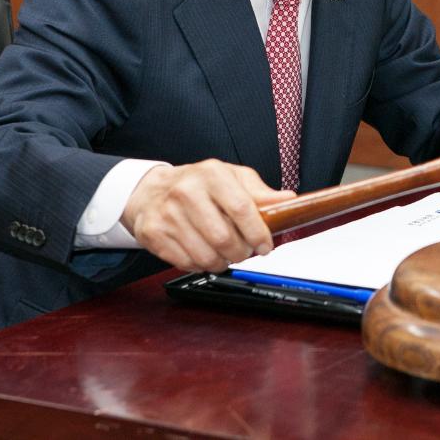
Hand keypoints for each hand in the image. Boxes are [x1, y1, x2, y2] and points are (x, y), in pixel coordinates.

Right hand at [120, 160, 295, 270]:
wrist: (151, 190)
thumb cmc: (198, 184)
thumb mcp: (232, 178)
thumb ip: (260, 192)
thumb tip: (288, 200)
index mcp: (212, 175)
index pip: (241, 208)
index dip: (258, 232)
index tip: (265, 245)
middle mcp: (187, 192)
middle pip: (224, 238)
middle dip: (241, 252)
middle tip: (244, 251)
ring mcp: (168, 214)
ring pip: (205, 256)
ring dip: (222, 262)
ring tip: (225, 253)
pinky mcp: (154, 234)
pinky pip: (186, 263)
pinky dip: (201, 265)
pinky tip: (204, 252)